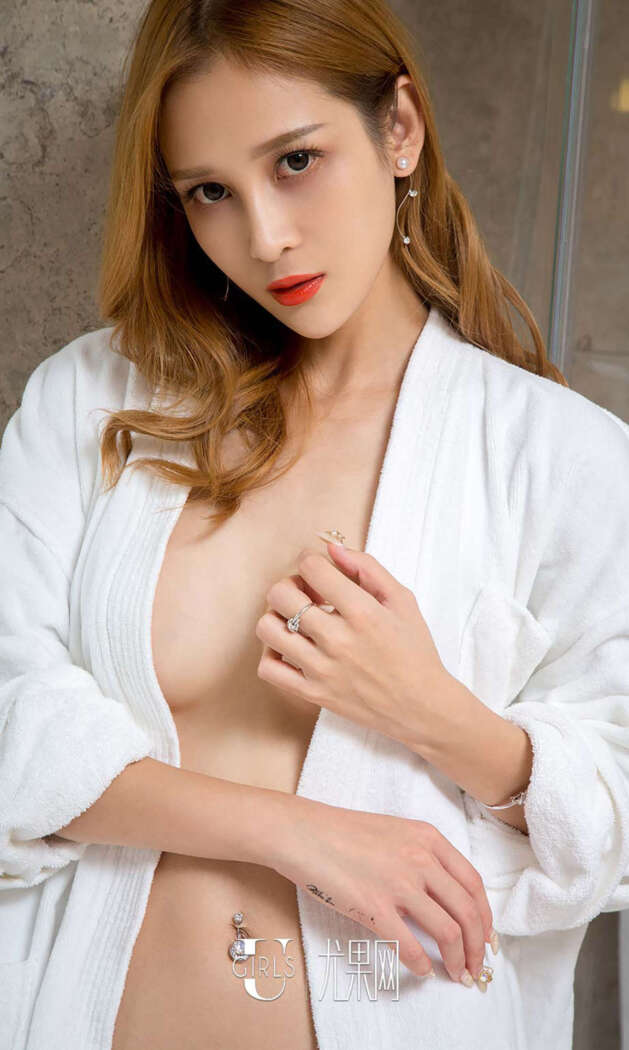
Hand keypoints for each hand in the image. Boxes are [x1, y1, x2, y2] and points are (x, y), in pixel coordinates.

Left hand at [255, 540, 444, 748]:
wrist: (421, 707)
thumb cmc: (415, 652)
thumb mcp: (402, 601)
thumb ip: (368, 568)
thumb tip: (333, 549)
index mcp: (362, 612)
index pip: (311, 568)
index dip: (310, 559)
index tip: (318, 569)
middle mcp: (337, 639)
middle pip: (281, 595)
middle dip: (290, 585)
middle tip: (307, 594)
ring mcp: (321, 668)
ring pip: (268, 628)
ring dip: (278, 616)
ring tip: (298, 620)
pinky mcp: (312, 693)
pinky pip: (268, 669)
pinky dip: (272, 653)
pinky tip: (291, 647)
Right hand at [274, 795, 494, 985]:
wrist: (305, 833)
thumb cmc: (345, 833)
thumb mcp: (396, 832)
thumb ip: (424, 858)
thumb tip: (446, 898)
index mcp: (428, 839)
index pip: (474, 884)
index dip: (485, 916)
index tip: (486, 937)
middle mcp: (420, 860)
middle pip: (468, 912)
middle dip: (477, 947)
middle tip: (475, 966)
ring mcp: (398, 884)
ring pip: (448, 932)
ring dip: (457, 961)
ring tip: (455, 974)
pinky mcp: (374, 907)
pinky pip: (410, 946)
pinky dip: (422, 965)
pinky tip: (421, 970)